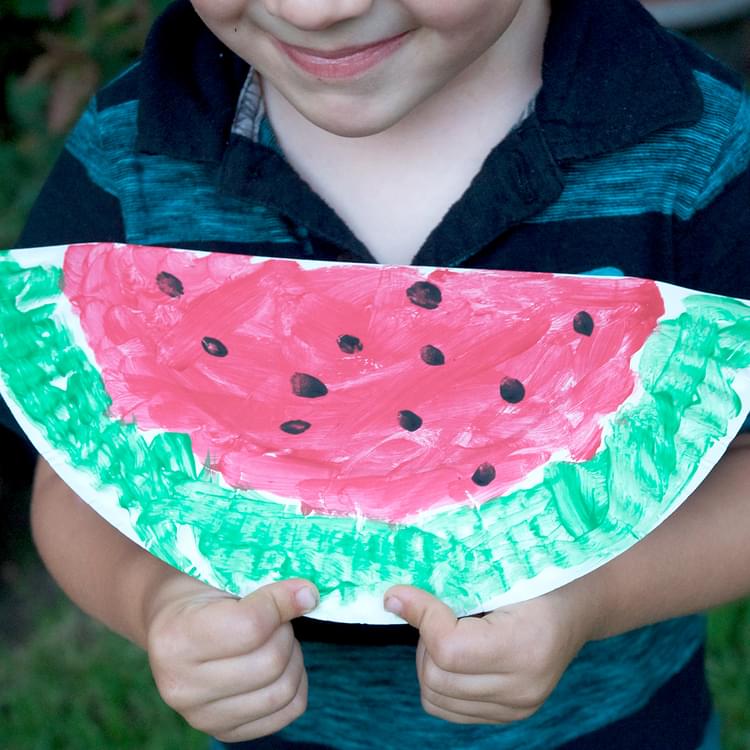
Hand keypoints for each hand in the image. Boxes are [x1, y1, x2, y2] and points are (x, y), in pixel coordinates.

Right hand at [145, 574, 317, 741]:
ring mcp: (201, 717)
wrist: (170, 628)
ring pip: (281, 691)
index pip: (252, 625)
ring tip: (278, 639)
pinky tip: (283, 665)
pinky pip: (286, 712)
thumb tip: (309, 596)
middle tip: (278, 618)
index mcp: (176, 639)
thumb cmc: (199, 595)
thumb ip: (263, 587)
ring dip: (294, 658)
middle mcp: (181, 687)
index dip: (283, 602)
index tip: (297, 590)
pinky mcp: (223, 732)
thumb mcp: (221, 578)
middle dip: (286, 632)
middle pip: (270, 661)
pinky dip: (297, 684)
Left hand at [384, 581, 600, 724]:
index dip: (421, 616)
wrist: (576, 605)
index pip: (448, 649)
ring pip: (435, 698)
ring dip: (427, 662)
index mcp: (527, 645)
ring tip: (445, 631)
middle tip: (435, 610)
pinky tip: (454, 653)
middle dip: (423, 639)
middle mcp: (524, 687)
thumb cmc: (536, 574)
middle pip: (436, 677)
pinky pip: (448, 709)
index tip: (404, 592)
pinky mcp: (509, 715)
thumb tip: (392, 599)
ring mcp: (518, 708)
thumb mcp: (497, 570)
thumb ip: (448, 584)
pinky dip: (438, 680)